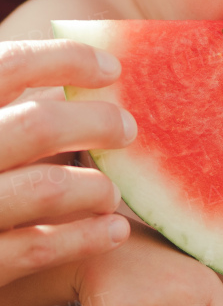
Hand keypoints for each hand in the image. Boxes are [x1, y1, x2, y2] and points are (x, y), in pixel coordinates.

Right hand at [0, 39, 135, 286]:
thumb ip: (13, 116)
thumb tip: (78, 82)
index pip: (7, 65)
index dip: (64, 59)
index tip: (112, 68)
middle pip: (38, 125)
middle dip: (97, 124)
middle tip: (128, 129)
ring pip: (47, 188)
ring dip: (96, 188)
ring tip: (111, 194)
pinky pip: (41, 246)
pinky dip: (88, 236)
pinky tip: (115, 230)